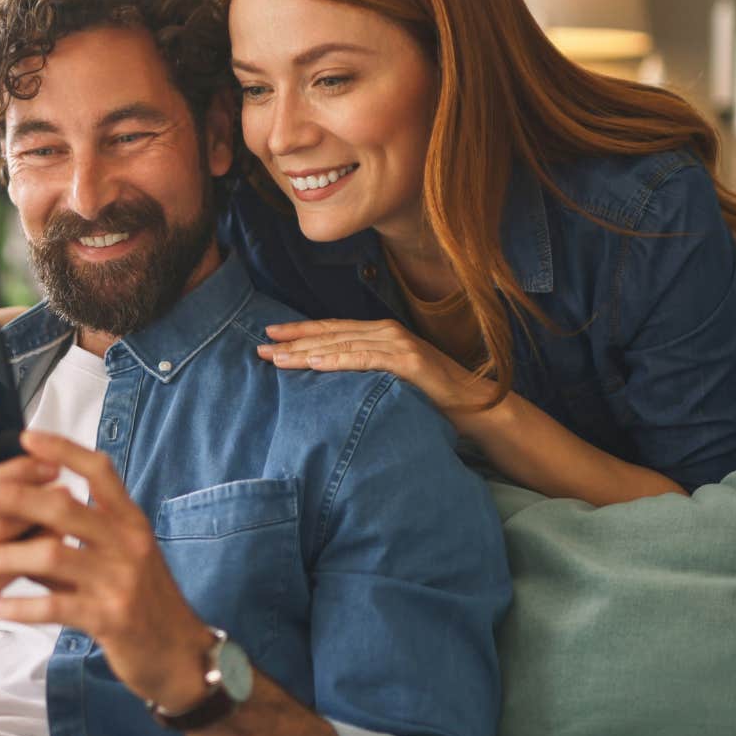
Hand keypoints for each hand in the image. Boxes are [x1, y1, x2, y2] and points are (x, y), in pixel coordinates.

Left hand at [0, 430, 218, 712]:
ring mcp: (120, 580)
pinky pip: (55, 607)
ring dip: (6, 556)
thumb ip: (70, 539)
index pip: (99, 471)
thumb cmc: (142, 600)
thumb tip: (15, 517)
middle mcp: (128, 543)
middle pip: (64, 507)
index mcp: (130, 521)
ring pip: (53, 556)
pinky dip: (21, 607)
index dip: (63, 450)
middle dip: (13, 497)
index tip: (26, 436)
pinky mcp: (110, 618)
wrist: (177, 653)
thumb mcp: (116, 559)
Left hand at [257, 318, 500, 414]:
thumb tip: (331, 377)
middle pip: (330, 334)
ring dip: (306, 351)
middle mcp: (387, 331)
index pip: (333, 329)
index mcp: (381, 333)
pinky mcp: (407, 361)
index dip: (300, 331)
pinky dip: (336, 360)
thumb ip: (367, 370)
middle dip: (293, 340)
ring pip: (341, 344)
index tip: (270, 334)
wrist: (475, 405)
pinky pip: (363, 359)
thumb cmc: (432, 396)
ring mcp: (398, 344)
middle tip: (259, 345)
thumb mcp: (393, 378)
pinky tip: (313, 363)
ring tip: (275, 357)